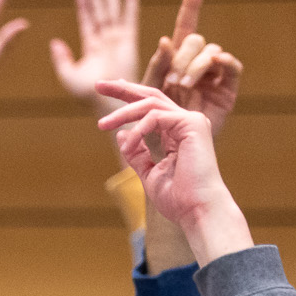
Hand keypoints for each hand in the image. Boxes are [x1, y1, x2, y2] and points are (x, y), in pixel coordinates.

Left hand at [50, 0, 139, 114]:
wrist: (107, 99)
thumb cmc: (88, 94)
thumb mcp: (68, 75)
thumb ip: (61, 58)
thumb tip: (55, 42)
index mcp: (92, 49)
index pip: (88, 23)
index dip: (84, 8)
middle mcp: (106, 42)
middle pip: (100, 12)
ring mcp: (117, 39)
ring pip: (112, 10)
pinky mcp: (128, 38)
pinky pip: (130, 14)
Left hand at [96, 81, 249, 263]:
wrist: (197, 210)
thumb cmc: (178, 198)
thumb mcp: (149, 172)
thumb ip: (136, 153)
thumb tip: (120, 135)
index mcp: (177, 132)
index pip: (151, 107)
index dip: (128, 97)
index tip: (106, 89)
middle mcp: (187, 122)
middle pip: (151, 95)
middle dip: (123, 89)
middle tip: (98, 84)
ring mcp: (191, 121)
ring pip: (150, 103)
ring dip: (123, 112)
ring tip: (103, 124)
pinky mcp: (192, 124)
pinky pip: (156, 116)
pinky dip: (139, 129)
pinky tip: (129, 143)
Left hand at [140, 0, 241, 136]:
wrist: (170, 155)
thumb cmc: (155, 128)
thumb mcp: (148, 95)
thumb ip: (155, 68)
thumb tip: (166, 40)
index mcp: (176, 61)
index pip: (186, 28)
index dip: (192, 6)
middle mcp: (197, 64)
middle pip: (194, 41)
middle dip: (180, 56)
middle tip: (171, 79)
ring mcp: (214, 76)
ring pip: (210, 52)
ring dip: (195, 65)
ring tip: (182, 85)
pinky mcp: (227, 90)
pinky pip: (233, 66)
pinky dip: (224, 61)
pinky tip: (216, 63)